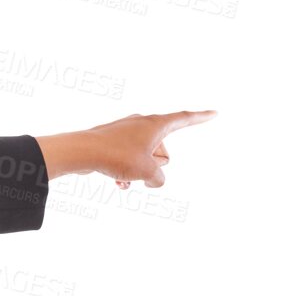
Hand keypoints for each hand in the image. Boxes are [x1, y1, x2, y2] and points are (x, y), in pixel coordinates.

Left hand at [37, 110, 217, 188]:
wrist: (81, 152)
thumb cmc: (116, 156)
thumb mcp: (148, 172)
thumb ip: (159, 178)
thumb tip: (154, 180)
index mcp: (156, 124)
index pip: (184, 119)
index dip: (201, 118)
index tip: (214, 113)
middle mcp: (142, 124)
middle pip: (163, 150)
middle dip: (155, 164)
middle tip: (139, 166)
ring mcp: (126, 132)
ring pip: (145, 159)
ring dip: (139, 171)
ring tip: (125, 175)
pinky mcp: (112, 143)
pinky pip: (128, 162)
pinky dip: (127, 173)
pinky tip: (118, 183)